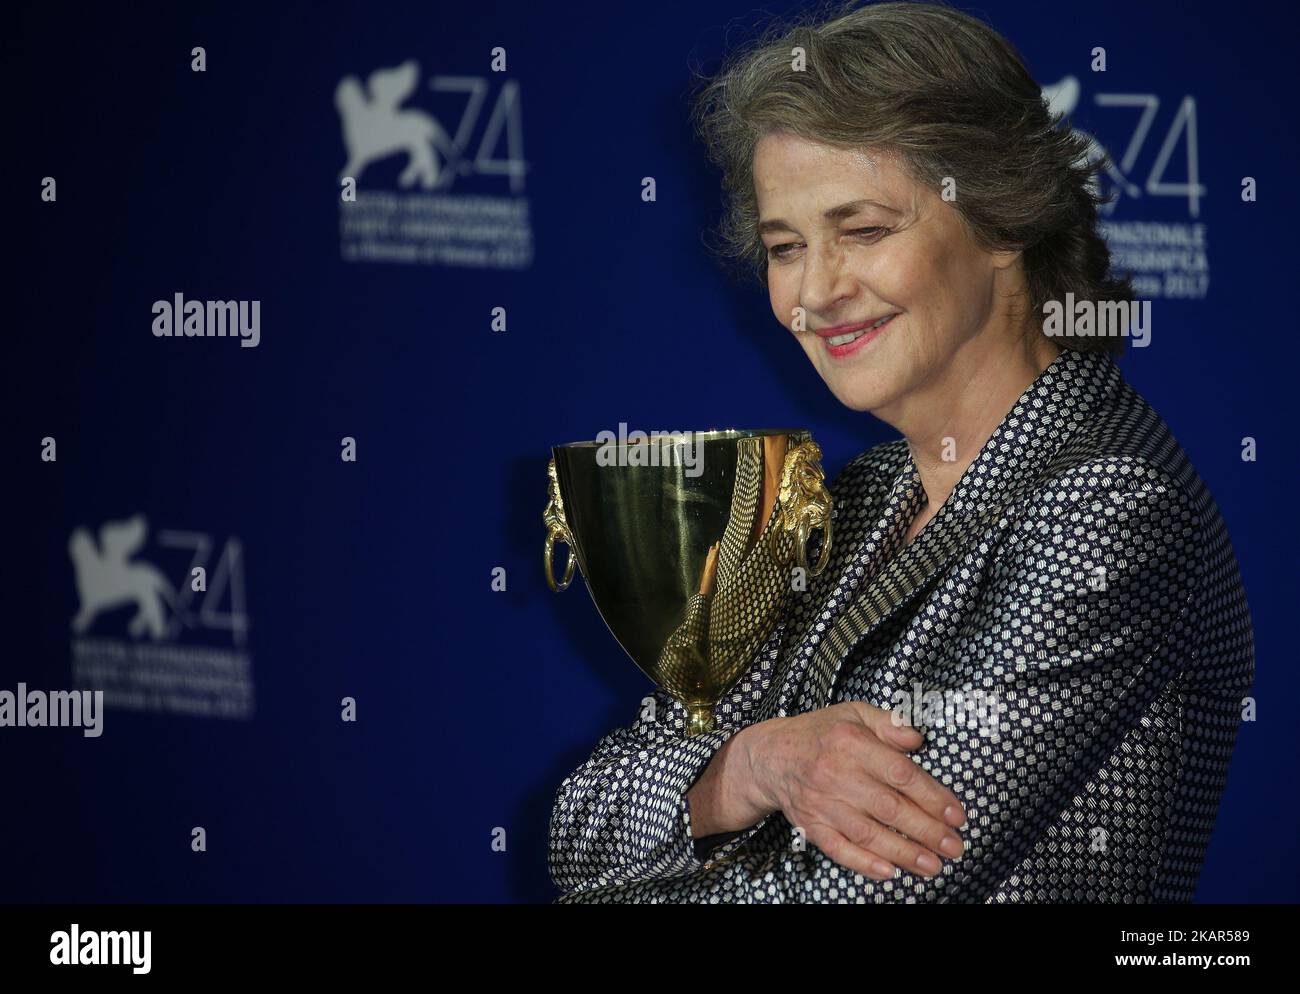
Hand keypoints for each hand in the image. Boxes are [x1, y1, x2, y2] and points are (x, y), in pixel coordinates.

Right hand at [738, 702, 966, 879]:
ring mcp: (822, 803)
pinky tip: (889, 872)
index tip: (956, 815)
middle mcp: (836, 774)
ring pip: (867, 834)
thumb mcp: (854, 713)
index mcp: (851, 743)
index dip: (932, 796)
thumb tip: (917, 739)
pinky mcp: (811, 825)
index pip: (899, 773)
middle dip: (926, 830)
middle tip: (954, 846)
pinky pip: (838, 849)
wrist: (770, 756)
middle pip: (889, 808)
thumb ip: (889, 723)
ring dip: (904, 853)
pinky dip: (863, 863)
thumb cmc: (820, 733)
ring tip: (934, 865)